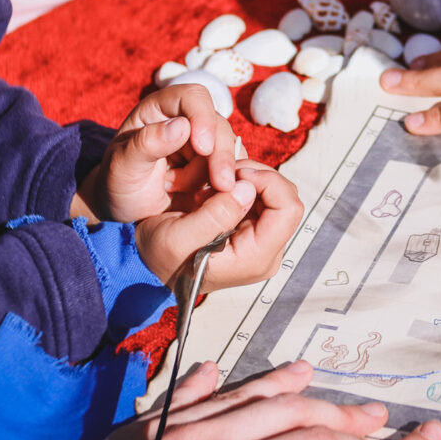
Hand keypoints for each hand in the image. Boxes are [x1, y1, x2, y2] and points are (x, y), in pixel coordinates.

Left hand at [74, 85, 237, 223]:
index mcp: (161, 108)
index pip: (193, 97)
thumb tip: (181, 125)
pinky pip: (236, 168)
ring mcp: (206, 141)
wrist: (128, 209)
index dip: (204, 117)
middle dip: (220, 156)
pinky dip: (226, 185)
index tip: (204, 149)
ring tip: (180, 190)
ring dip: (215, 175)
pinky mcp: (217, 163)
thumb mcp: (122, 166)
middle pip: (219, 126)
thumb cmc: (119, 182)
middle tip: (220, 185)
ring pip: (230, 150)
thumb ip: (147, 144)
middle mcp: (187, 119)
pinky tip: (201, 197)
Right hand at [136, 160, 302, 288]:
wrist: (152, 266)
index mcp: (255, 257)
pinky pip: (264, 197)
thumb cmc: (161, 258)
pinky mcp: (256, 230)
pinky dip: (244, 186)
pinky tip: (220, 190)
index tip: (237, 173)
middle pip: (286, 198)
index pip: (288, 209)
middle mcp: (267, 251)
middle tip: (226, 173)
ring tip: (217, 184)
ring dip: (250, 180)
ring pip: (277, 194)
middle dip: (258, 177)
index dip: (267, 181)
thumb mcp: (177, 238)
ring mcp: (263, 241)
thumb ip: (215, 215)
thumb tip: (248, 190)